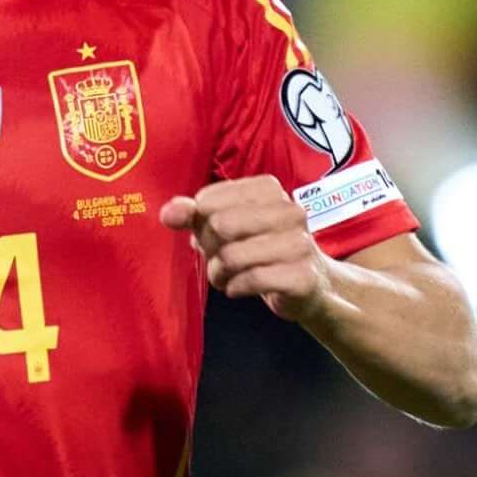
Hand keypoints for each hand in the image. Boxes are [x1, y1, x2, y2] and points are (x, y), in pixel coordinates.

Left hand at [157, 176, 329, 315]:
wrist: (308, 284)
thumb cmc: (260, 249)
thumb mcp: (225, 226)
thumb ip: (194, 215)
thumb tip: (168, 213)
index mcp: (269, 189)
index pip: (209, 201)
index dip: (200, 223)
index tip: (213, 233)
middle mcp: (289, 211)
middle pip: (219, 226)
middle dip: (210, 249)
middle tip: (220, 258)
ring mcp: (299, 244)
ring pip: (232, 256)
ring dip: (220, 273)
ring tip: (230, 275)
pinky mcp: (301, 276)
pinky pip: (251, 280)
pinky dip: (236, 287)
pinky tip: (242, 286)